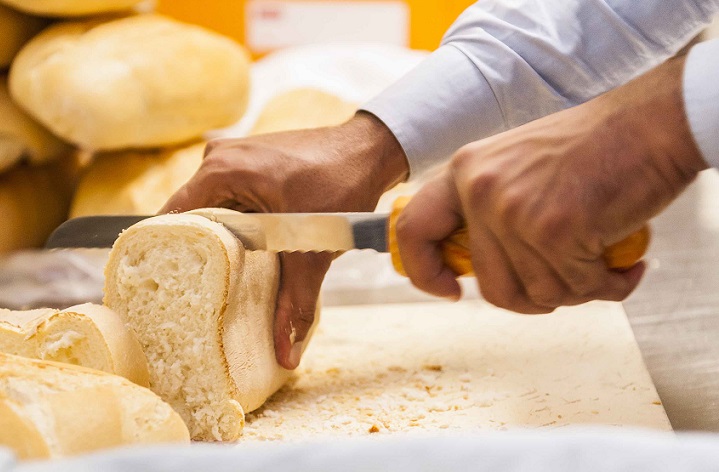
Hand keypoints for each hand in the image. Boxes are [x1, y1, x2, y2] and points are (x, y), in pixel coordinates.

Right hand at [162, 112, 407, 367]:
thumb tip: (285, 354)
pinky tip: (245, 253)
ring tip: (216, 279)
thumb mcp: (312, 251)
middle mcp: (220, 159)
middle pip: (192, 217)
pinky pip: (231, 199)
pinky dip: (236, 224)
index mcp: (221, 171)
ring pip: (213, 210)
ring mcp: (236, 157)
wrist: (371, 150)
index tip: (163, 288)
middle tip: (192, 294)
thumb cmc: (341, 186)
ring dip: (219, 240)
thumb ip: (295, 302)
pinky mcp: (253, 163)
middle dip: (196, 254)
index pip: (173, 219)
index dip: (166, 255)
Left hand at [396, 55, 707, 312]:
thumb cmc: (594, 147)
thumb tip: (476, 267)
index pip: (414, 229)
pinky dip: (608, 286)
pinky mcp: (555, 230)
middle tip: (568, 280)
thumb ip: (488, 210)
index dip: (425, 272)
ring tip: (602, 263)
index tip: (451, 291)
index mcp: (465, 171)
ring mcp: (515, 211)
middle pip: (491, 285)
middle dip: (534, 296)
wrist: (651, 122)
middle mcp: (480, 190)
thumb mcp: (517, 166)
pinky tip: (626, 266)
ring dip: (577, 290)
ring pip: (539, 294)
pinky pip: (578, 287)